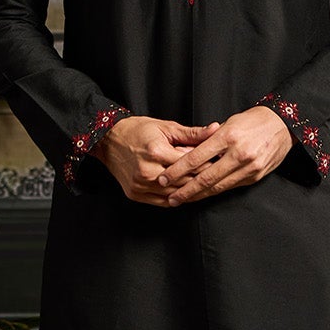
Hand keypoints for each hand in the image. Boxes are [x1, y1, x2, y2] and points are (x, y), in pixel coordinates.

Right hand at [94, 116, 223, 204]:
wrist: (108, 140)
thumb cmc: (137, 130)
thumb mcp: (166, 127)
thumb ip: (192, 133)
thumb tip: (215, 129)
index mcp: (156, 152)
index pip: (191, 164)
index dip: (209, 164)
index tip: (221, 163)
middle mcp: (148, 172)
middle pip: (185, 182)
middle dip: (203, 179)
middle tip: (218, 176)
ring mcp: (140, 186)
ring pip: (175, 195)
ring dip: (191, 192)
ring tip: (205, 186)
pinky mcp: (136, 195)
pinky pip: (163, 202)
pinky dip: (177, 198)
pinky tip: (186, 193)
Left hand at [154, 106, 293, 206]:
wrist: (283, 125)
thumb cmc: (253, 121)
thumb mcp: (229, 123)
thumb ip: (209, 139)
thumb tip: (187, 154)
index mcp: (228, 137)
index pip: (196, 157)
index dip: (178, 170)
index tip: (163, 178)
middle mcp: (239, 154)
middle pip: (206, 178)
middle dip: (186, 190)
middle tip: (170, 198)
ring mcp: (249, 167)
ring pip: (218, 186)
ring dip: (198, 195)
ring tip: (183, 200)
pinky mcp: (255, 176)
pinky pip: (230, 187)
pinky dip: (214, 192)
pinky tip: (203, 195)